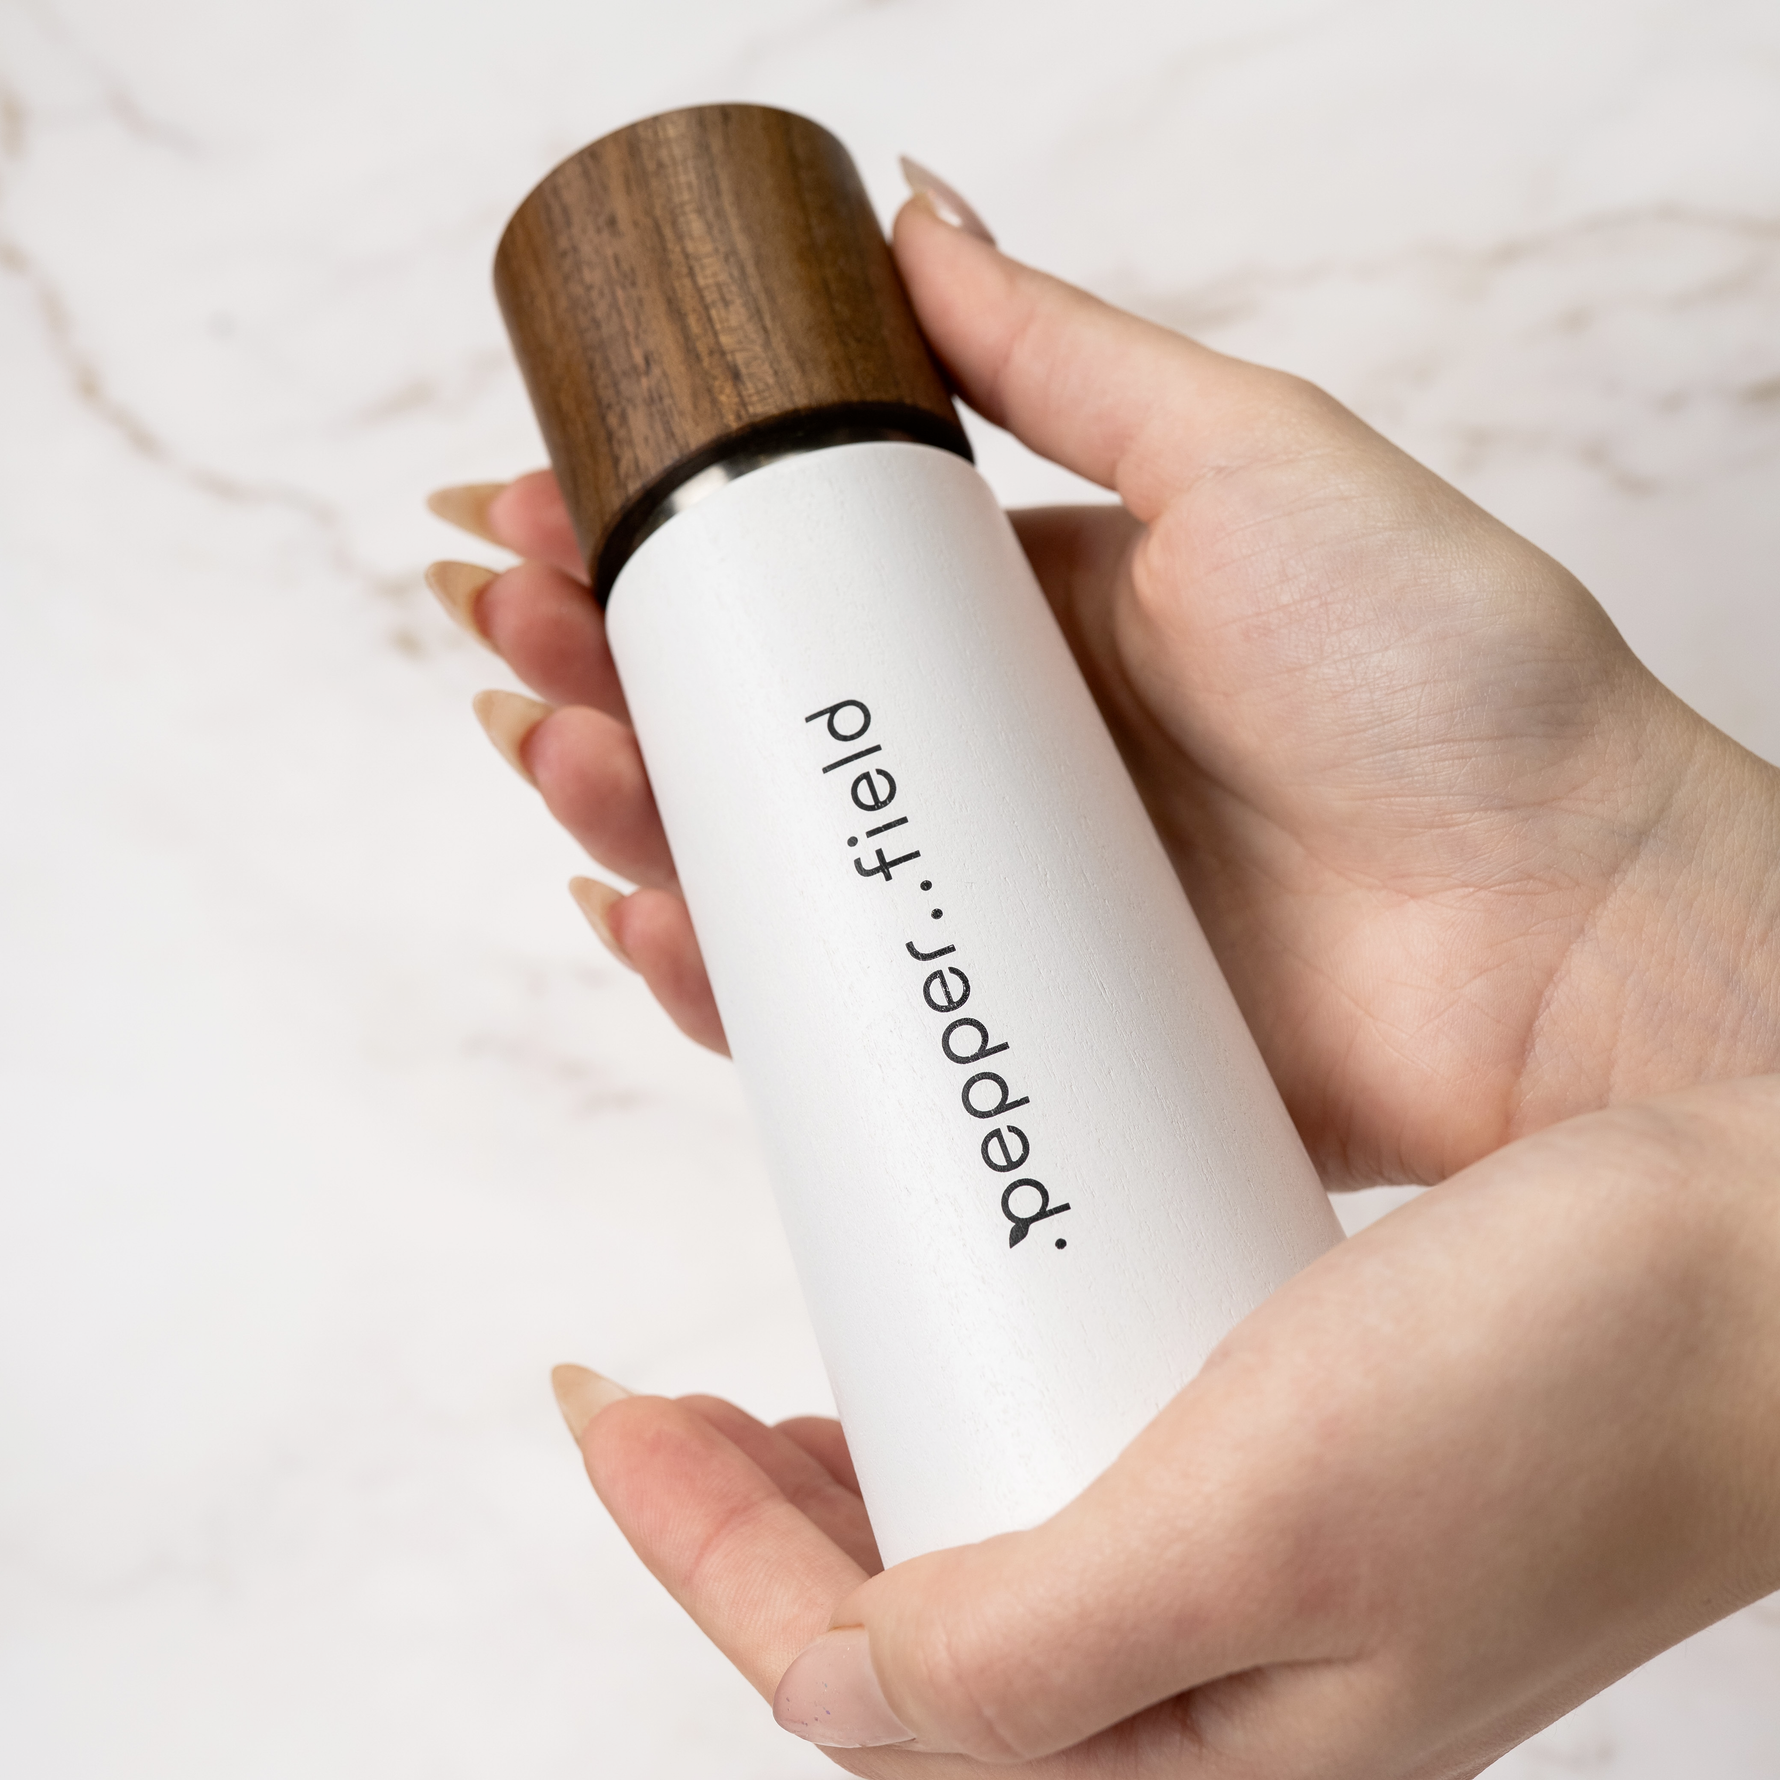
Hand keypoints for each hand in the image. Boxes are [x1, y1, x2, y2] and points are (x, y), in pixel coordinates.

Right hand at [431, 197, 1779, 1187]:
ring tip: (555, 752)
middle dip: (611, 671)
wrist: (1569, 939)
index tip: (553, 508)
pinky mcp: (1011, 1036)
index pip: (804, 574)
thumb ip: (1061, 349)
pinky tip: (639, 916)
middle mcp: (1000, 761)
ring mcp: (997, 905)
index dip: (666, 542)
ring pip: (766, 862)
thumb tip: (897, 211)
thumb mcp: (1248, 457)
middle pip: (755, 718)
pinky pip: (826, 1013)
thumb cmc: (1451, 685)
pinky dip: (717, 975)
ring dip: (630, 807)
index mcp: (1038, 616)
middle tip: (514, 628)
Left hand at [555, 1076, 1779, 1776]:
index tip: (607, 1410)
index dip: (695, 1552)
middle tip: (656, 1407)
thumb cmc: (1567, 1395)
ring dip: (848, 1471)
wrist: (1771, 1271)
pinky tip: (952, 1339)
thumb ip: (1029, 1660)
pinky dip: (969, 1407)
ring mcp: (1250, 1576)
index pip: (860, 1687)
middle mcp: (1212, 1688)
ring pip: (976, 1553)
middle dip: (744, 1531)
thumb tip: (821, 1697)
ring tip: (759, 1392)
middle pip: (898, 1639)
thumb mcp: (1263, 1532)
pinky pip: (1069, 1461)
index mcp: (1195, 1754)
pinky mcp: (1287, 1467)